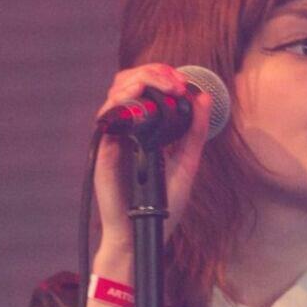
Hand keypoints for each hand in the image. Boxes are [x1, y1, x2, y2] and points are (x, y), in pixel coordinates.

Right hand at [93, 65, 212, 253]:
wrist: (143, 234)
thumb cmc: (161, 206)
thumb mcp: (186, 164)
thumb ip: (194, 133)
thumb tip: (203, 98)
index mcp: (146, 128)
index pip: (148, 87)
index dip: (163, 75)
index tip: (184, 82)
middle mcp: (127, 128)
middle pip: (130, 81)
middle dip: (153, 71)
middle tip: (175, 82)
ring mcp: (114, 137)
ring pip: (116, 91)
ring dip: (139, 79)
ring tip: (164, 86)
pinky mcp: (103, 148)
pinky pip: (106, 116)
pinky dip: (121, 101)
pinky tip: (138, 100)